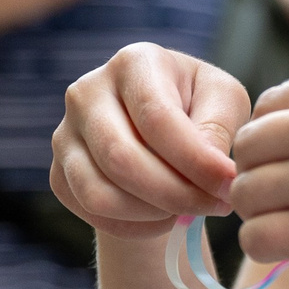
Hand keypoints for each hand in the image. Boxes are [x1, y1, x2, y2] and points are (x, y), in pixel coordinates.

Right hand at [53, 44, 252, 236]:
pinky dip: (135, 226)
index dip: (196, 160)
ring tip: (191, 210)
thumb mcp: (224, 102)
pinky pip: (91, 213)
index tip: (230, 185)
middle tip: (216, 206)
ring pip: (100, 194)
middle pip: (122, 159)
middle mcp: (88, 92)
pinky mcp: (59, 173)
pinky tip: (164, 214)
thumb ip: (219, 128)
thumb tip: (212, 169)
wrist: (161, 129)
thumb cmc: (199, 107)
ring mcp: (65, 134)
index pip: (157, 118)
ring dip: (154, 213)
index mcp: (134, 62)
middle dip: (176, 194)